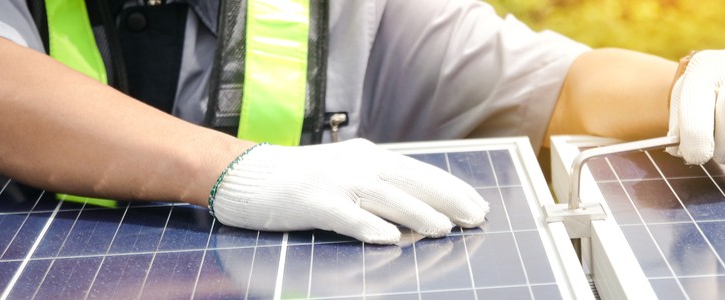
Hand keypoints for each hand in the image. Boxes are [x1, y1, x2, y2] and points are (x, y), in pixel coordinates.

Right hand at [209, 139, 490, 243]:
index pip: (420, 172)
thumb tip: (418, 211)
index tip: (478, 204)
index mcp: (369, 157)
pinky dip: (368, 226)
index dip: (452, 189)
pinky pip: (346, 216)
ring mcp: (334, 182)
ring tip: (443, 229)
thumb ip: (379, 187)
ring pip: (385, 197)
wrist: (246, 174)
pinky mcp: (311, 202)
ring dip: (417, 213)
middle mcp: (357, 165)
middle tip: (475, 218)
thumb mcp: (346, 173)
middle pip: (411, 181)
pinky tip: (390, 239)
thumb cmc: (299, 179)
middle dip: (447, 199)